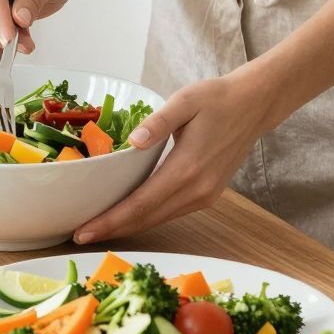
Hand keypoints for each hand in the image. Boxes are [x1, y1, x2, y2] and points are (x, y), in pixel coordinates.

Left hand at [74, 73, 267, 244]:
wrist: (253, 106)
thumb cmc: (217, 98)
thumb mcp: (185, 101)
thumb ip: (158, 122)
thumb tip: (133, 141)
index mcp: (186, 167)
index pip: (141, 203)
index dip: (111, 220)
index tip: (84, 230)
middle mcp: (196, 189)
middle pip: (147, 219)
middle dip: (113, 229)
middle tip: (80, 235)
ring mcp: (204, 195)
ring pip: (159, 219)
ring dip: (129, 227)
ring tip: (98, 228)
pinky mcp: (208, 195)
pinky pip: (171, 213)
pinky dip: (147, 218)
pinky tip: (129, 215)